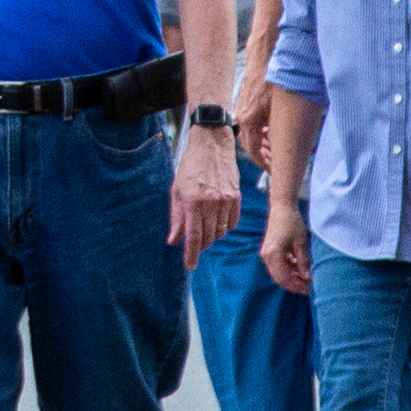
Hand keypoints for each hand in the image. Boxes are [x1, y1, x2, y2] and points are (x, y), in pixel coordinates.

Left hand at [169, 121, 238, 256]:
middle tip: (195, 242)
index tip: (190, 266)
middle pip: (208, 237)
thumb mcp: (177, 189)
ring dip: (212, 235)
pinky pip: (232, 222)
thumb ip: (176, 217)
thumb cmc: (190, 165)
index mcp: (192, 202)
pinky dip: (224, 226)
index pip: (193, 237)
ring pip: (220, 231)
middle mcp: (210, 203)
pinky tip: (217, 220)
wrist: (212, 144)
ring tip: (205, 228)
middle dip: (201, 244)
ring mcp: (225, 201)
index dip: (191, 254)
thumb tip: (173, 240)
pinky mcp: (236, 197)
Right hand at [261, 201, 313, 295]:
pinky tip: (299, 267)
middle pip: (279, 278)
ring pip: (278, 273)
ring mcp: (266, 254)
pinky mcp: (269, 251)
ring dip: (292, 277)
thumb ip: (303, 262)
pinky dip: (288, 269)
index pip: (284, 278)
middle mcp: (266, 256)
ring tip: (306, 277)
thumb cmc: (291, 222)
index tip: (308, 289)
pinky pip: (278, 266)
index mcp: (273, 254)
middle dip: (294, 284)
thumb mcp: (301, 243)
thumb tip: (308, 278)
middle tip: (308, 287)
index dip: (296, 286)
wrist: (282, 208)